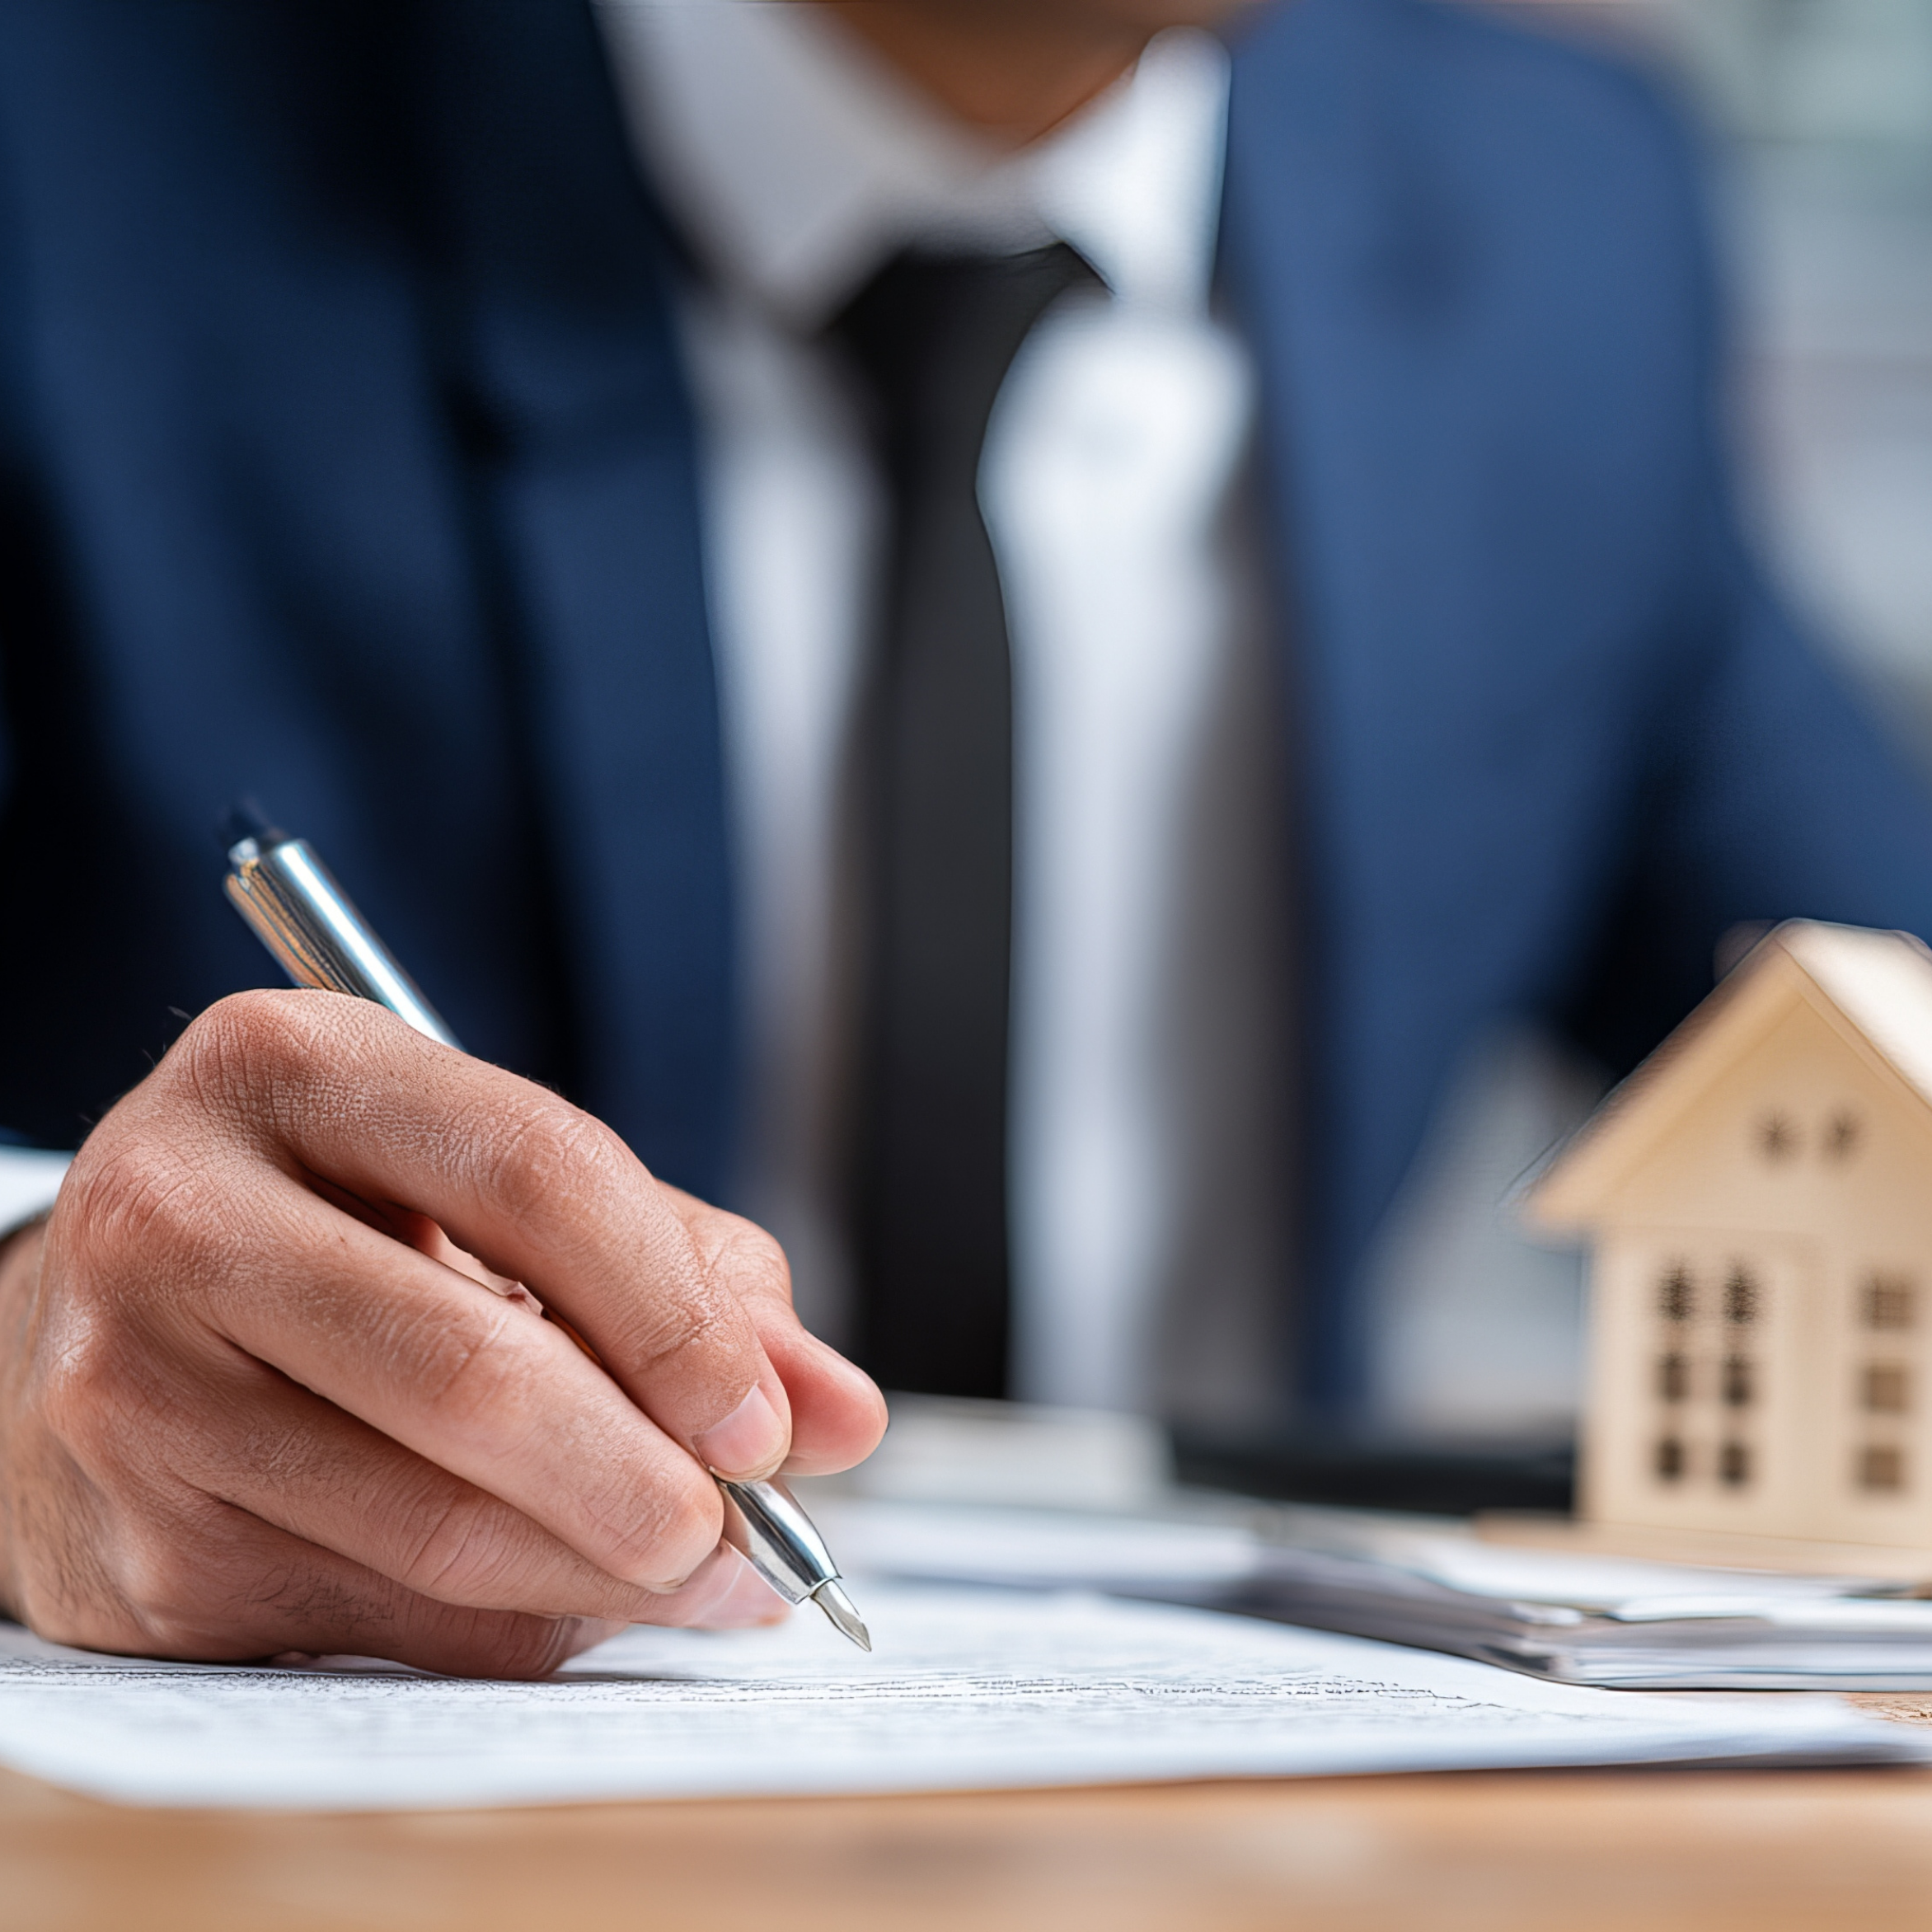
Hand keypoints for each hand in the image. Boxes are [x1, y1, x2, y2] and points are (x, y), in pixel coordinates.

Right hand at [0, 990, 885, 1675]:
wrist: (106, 1320)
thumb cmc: (351, 1233)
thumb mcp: (506, 1193)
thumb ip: (692, 1280)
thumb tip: (842, 1416)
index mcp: (300, 1067)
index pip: (532, 1173)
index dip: (676, 1314)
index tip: (767, 1423)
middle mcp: (183, 1211)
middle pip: (472, 1371)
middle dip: (643, 1477)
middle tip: (744, 1535)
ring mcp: (133, 1386)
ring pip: (432, 1526)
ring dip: (604, 1578)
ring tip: (700, 1576)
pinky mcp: (132, 1545)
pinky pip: (380, 1620)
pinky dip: (513, 1626)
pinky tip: (573, 1596)